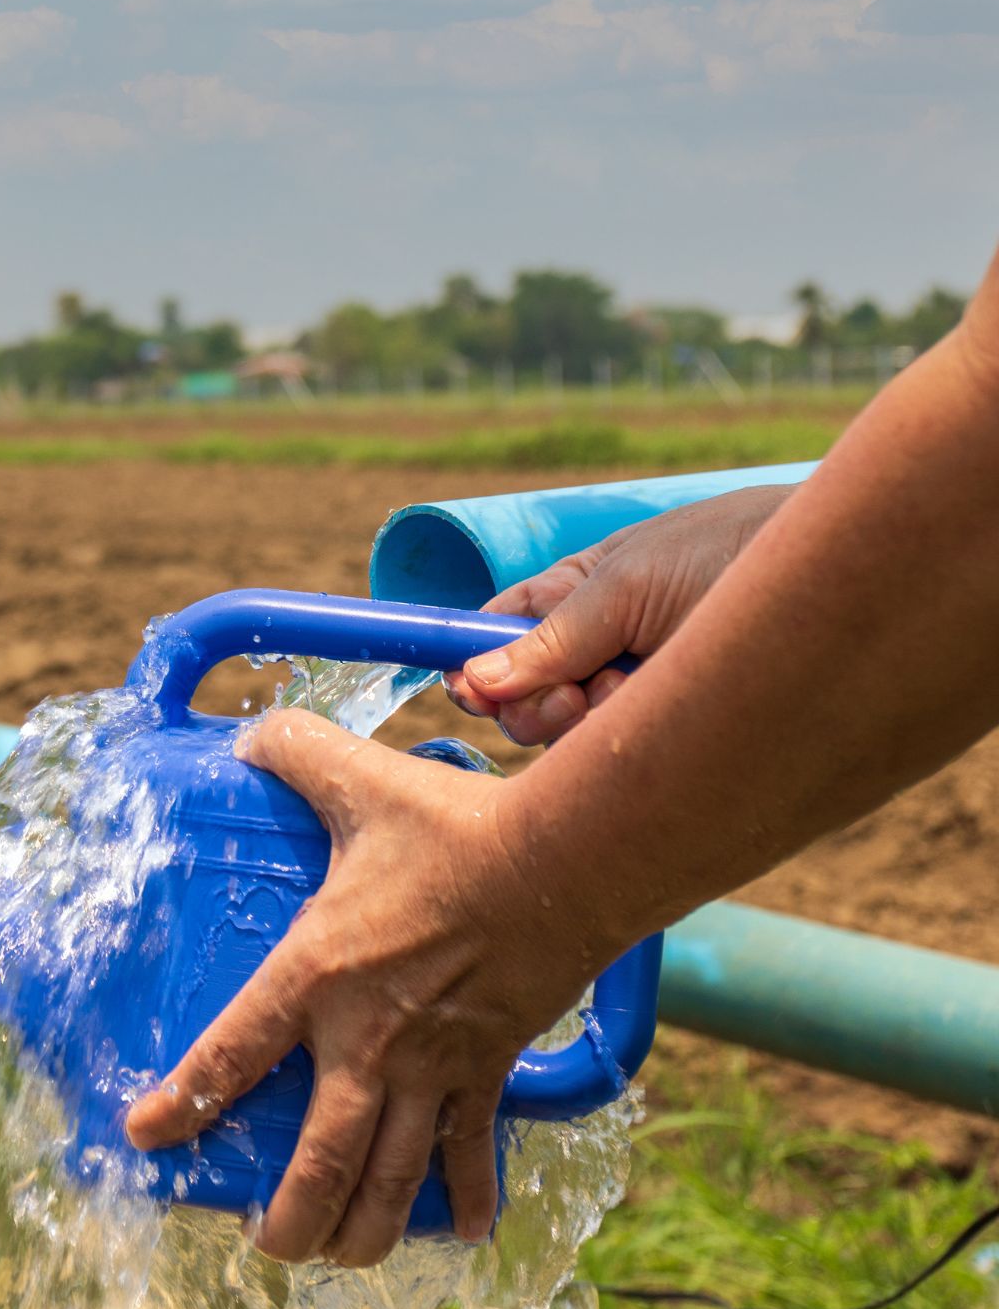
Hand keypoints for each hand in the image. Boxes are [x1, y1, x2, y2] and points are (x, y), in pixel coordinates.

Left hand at [121, 710, 614, 1267]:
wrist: (562, 863)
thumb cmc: (452, 826)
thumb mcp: (356, 778)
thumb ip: (292, 752)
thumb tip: (246, 737)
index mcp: (316, 973)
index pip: (230, 1054)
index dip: (183, 1103)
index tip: (145, 1138)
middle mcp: (368, 1038)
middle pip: (320, 1158)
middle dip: (289, 1217)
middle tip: (264, 1244)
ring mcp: (432, 1064)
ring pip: (390, 1174)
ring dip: (363, 1227)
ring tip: (337, 1257)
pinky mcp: (488, 1069)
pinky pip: (472, 1149)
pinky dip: (468, 1195)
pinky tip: (462, 1231)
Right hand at [447, 484, 793, 744]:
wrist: (836, 574)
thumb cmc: (728, 552)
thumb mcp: (625, 584)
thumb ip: (549, 636)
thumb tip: (471, 680)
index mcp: (571, 599)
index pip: (495, 638)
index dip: (474, 666)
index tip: (470, 691)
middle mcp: (595, 650)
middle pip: (519, 701)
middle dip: (530, 706)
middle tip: (574, 696)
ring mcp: (633, 694)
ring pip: (564, 737)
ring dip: (582, 723)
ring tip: (630, 692)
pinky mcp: (671, 732)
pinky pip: (618, 756)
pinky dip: (624, 740)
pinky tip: (659, 713)